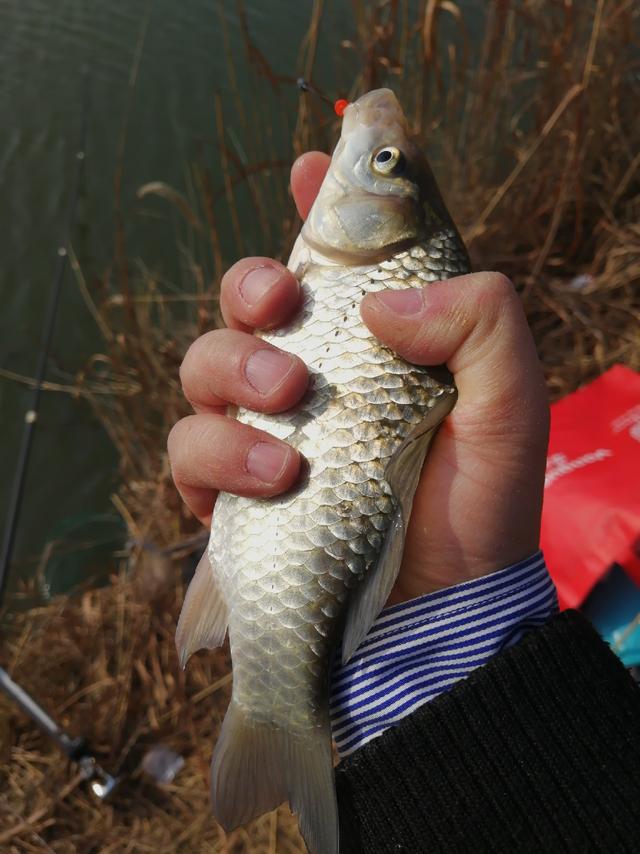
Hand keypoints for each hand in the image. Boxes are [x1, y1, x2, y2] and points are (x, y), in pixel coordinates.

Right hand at [168, 152, 549, 602]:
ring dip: (233, 372)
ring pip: (202, 365)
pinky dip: (216, 453)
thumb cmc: (480, 506)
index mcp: (375, 345)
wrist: (441, 608)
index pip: (338, 260)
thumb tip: (381, 298)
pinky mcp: (232, 490)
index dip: (318, 208)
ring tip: (287, 413)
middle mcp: (313, 377)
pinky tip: (272, 477)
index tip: (309, 168)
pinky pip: (187, 450)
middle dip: (249, 289)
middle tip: (280, 308)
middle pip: (245, 301)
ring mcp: (265, 430)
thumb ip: (482, 325)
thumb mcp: (510, 407)